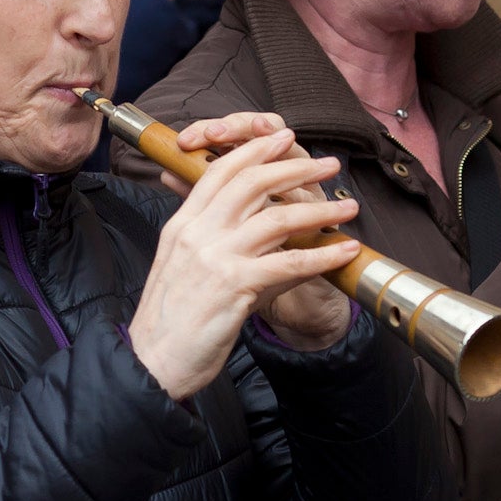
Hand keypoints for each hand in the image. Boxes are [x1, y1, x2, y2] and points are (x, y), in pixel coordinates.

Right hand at [127, 123, 360, 398]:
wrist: (152, 362)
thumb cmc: (170, 322)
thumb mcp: (185, 268)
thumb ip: (214, 242)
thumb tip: (259, 226)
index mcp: (182, 225)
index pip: (219, 171)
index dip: (254, 150)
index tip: (283, 138)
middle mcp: (197, 233)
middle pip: (252, 183)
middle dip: (295, 167)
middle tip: (327, 165)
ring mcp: (216, 257)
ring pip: (276, 217)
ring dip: (319, 211)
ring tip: (347, 208)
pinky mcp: (235, 286)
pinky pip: (289, 262)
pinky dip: (323, 255)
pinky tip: (343, 251)